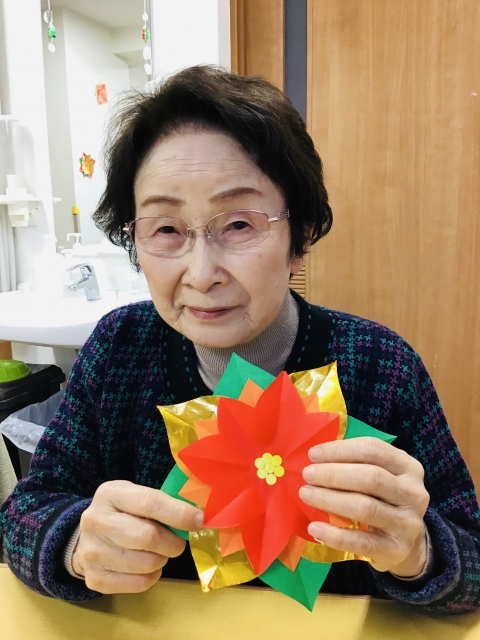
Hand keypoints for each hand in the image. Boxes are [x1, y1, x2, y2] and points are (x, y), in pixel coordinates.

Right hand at [72, 480, 202, 593]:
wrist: (86, 538)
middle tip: (178, 542)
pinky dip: (152, 576)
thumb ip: (162, 503)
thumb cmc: (122, 513)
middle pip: (148, 537)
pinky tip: (146, 565)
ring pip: (146, 563)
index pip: (150, 503)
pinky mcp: (95, 578)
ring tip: (158, 551)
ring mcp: (92, 552)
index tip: (200, 521)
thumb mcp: (135, 496)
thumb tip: (199, 517)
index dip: (179, 514)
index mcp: (110, 494)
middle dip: (173, 542)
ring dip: (162, 559)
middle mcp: (96, 521)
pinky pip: (139, 583)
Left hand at [299, 437, 429, 575]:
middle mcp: (413, 493)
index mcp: (408, 467)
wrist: (405, 543)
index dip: (340, 450)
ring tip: (306, 494)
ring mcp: (408, 523)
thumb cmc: (382, 500)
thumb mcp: (379, 476)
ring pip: (365, 507)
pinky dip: (334, 534)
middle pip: (370, 477)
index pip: (373, 450)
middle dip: (333, 474)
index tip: (313, 454)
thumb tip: (315, 458)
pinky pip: (361, 542)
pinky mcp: (396, 549)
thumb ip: (354, 464)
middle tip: (307, 475)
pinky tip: (314, 528)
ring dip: (329, 499)